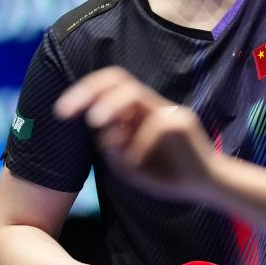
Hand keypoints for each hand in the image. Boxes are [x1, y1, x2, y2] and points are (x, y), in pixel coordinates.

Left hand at [54, 67, 215, 200]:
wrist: (205, 186)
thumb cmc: (167, 176)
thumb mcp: (129, 169)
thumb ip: (114, 152)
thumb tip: (105, 133)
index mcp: (135, 112)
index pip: (107, 87)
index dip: (81, 94)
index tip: (61, 113)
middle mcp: (150, 106)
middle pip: (117, 78)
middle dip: (87, 91)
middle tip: (66, 111)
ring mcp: (167, 110)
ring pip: (134, 92)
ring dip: (110, 105)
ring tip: (95, 122)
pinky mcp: (183, 121)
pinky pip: (154, 126)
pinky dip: (139, 146)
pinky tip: (139, 164)